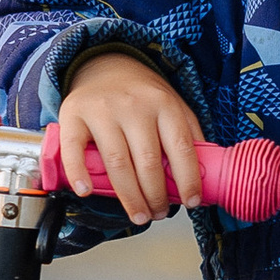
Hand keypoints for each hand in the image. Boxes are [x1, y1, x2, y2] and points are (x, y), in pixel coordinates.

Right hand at [53, 56, 202, 225]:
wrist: (104, 64)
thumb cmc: (141, 94)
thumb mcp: (173, 104)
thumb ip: (188, 134)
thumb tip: (205, 173)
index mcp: (163, 104)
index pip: (180, 147)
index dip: (188, 179)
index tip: (191, 202)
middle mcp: (134, 106)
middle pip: (148, 161)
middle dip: (156, 196)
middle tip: (159, 213)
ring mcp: (102, 110)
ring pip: (117, 162)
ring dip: (129, 196)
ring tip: (138, 215)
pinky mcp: (73, 114)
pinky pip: (74, 148)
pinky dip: (78, 173)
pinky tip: (86, 191)